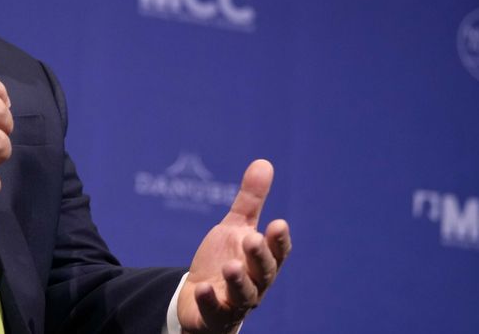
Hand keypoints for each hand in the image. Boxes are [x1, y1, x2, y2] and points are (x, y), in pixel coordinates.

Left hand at [177, 159, 291, 333]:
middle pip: (263, 272)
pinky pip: (215, 312)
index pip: (278, 252)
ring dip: (238, 281)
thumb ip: (250, 200)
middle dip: (259, 257)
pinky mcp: (214, 316)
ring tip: (230, 266)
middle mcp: (255, 283)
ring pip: (244, 295)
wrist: (200, 300)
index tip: (279, 224)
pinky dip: (210, 301)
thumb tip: (264, 162)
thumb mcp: (236, 228)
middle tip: (252, 239)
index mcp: (262, 260)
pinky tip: (202, 288)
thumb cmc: (225, 260)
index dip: (279, 240)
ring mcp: (236, 302)